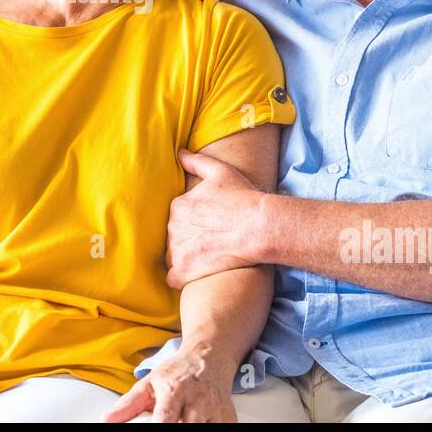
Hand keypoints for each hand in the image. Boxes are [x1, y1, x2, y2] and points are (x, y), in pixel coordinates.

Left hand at [103, 345, 236, 422]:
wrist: (209, 357)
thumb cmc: (178, 372)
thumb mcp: (149, 383)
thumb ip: (128, 405)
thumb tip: (107, 420)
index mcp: (174, 391)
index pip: (165, 421)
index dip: (159, 429)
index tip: (154, 430)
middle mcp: (197, 401)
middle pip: (186, 428)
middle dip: (176, 427)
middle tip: (169, 421)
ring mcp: (215, 409)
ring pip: (203, 429)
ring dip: (189, 427)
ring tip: (181, 418)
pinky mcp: (228, 417)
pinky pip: (218, 430)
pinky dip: (206, 427)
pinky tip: (197, 421)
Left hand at [165, 149, 266, 289]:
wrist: (259, 227)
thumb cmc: (243, 197)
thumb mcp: (220, 172)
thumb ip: (196, 162)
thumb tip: (179, 153)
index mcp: (178, 206)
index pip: (176, 217)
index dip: (191, 222)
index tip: (207, 225)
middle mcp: (173, 228)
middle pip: (174, 236)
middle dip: (187, 239)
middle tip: (209, 242)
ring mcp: (178, 250)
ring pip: (172, 256)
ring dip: (184, 258)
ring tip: (206, 258)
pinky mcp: (185, 272)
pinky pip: (172, 278)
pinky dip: (181, 277)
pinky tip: (195, 274)